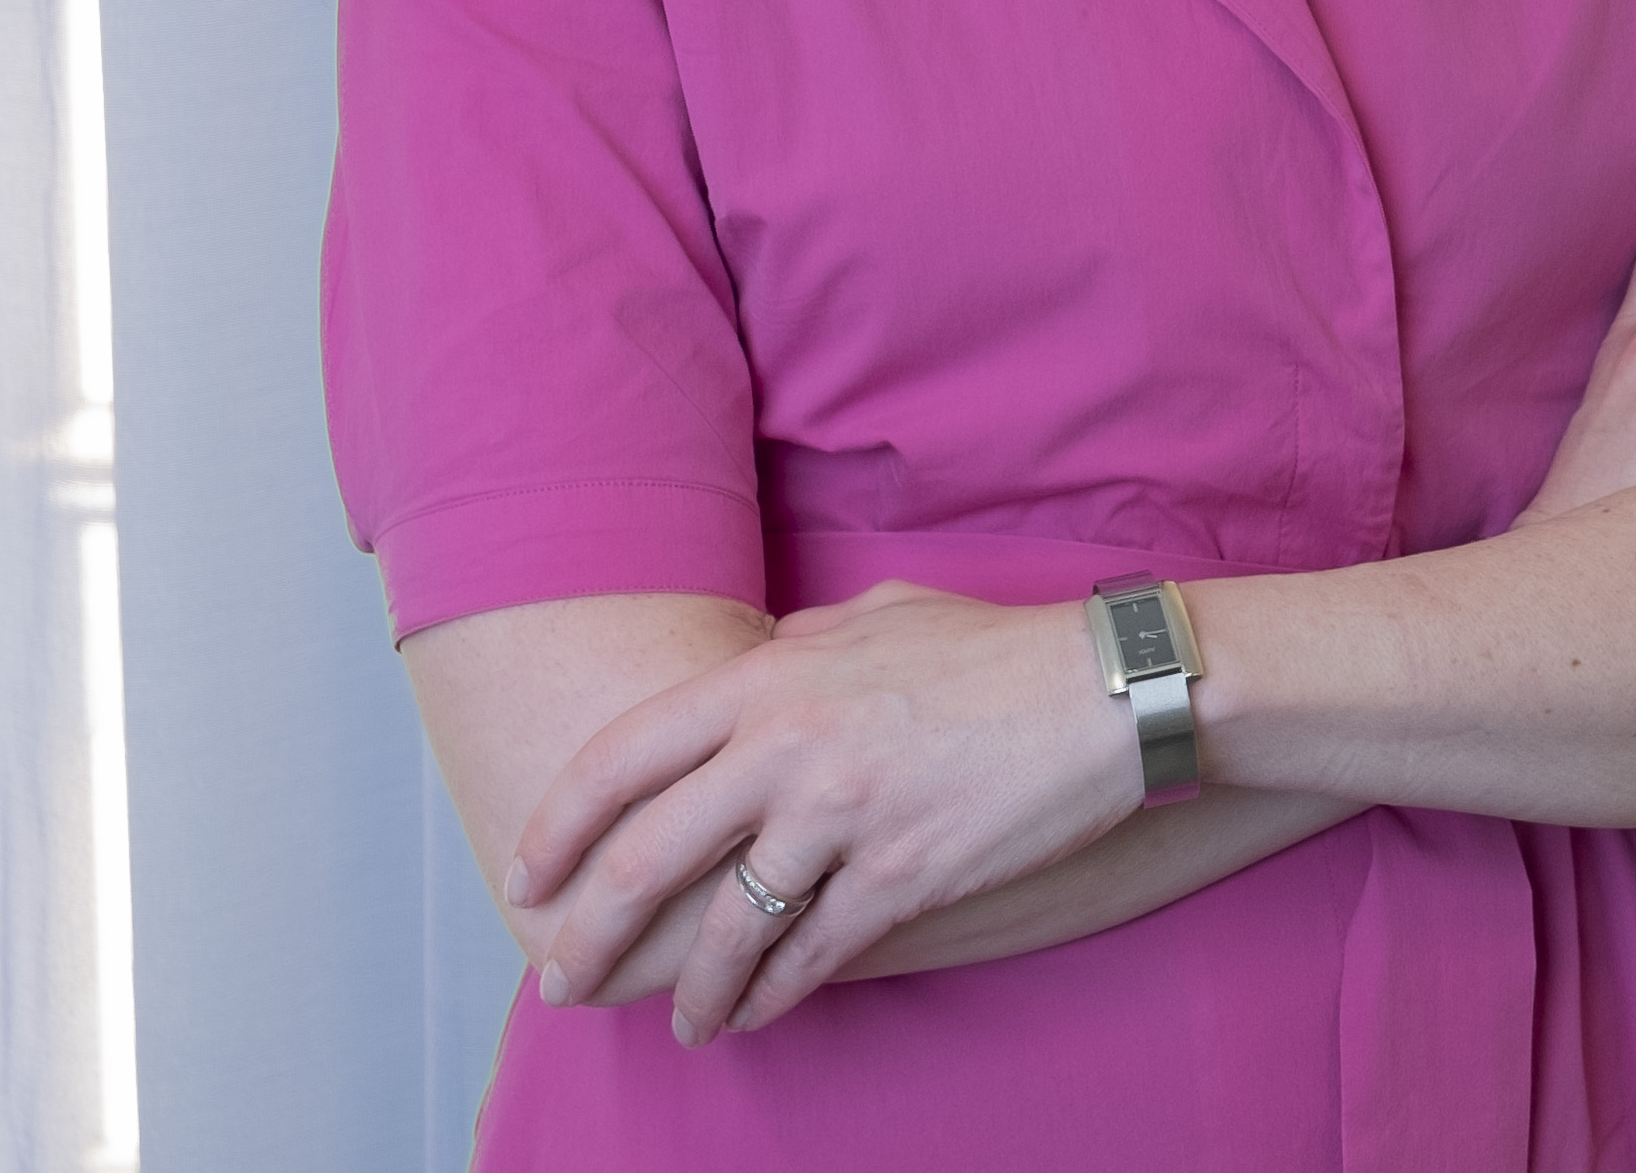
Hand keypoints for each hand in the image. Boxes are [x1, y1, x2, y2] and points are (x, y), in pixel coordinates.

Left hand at [504, 580, 1143, 1044]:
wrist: (1105, 692)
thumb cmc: (993, 648)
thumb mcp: (876, 614)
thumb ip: (797, 646)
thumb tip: (757, 663)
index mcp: (769, 678)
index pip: (621, 757)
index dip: (558, 824)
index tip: (530, 873)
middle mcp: (787, 748)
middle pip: (647, 858)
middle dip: (589, 933)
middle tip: (562, 977)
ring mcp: (843, 817)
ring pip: (728, 929)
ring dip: (691, 990)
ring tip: (681, 1021)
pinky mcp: (902, 877)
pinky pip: (812, 954)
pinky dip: (774, 994)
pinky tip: (757, 1012)